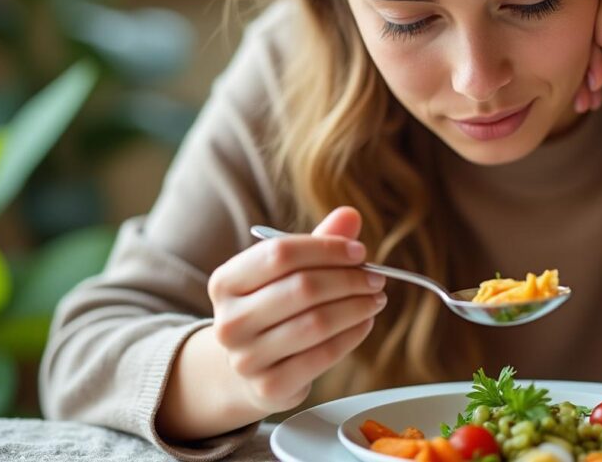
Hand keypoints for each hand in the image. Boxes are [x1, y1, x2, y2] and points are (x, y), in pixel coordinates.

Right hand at [206, 206, 386, 413]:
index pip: (280, 253)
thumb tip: (350, 215)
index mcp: (225, 281)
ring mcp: (246, 358)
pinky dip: (352, 335)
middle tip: (376, 277)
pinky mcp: (269, 386)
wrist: (246, 370)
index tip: (359, 251)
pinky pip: (323, 355)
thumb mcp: (285, 273)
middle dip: (348, 279)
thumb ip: (317, 242)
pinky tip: (365, 323)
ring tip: (376, 298)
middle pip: (302, 288)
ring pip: (316, 323)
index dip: (326, 249)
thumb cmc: (272, 309)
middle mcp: (228, 320)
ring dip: (356, 307)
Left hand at [573, 0, 601, 112]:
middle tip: (587, 92)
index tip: (581, 90)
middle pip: (573, 13)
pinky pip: (601, 8)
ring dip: (587, 54)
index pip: (570, 15)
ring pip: (584, 12)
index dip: (570, 53)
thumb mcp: (601, 56)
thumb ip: (577, 41)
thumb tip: (537, 43)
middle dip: (575, 58)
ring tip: (599, 81)